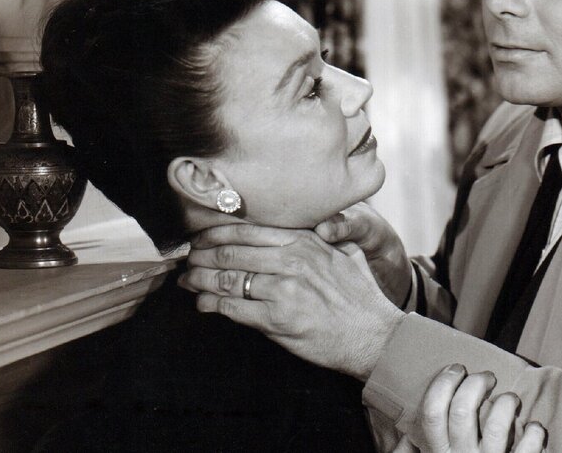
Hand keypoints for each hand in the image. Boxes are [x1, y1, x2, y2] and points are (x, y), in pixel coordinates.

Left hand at [188, 206, 411, 306]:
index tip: (202, 238)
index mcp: (305, 241)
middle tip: (188, 260)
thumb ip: (324, 236)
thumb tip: (309, 225)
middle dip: (201, 256)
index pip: (248, 231)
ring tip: (188, 282)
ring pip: (227, 279)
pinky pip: (232, 308)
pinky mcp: (277, 319)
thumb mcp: (346, 255)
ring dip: (200, 280)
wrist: (373, 335)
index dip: (216, 234)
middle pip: (231, 252)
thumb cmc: (359, 297)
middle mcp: (292, 260)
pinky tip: (202, 304)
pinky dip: (211, 306)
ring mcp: (283, 289)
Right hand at [400, 364, 545, 452]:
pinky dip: (534, 433)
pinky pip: (527, 448)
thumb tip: (406, 437)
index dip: (444, 382)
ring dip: (506, 403)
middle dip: (476, 383)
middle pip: (464, 410)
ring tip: (510, 401)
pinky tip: (532, 430)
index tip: (456, 369)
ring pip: (497, 423)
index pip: (432, 412)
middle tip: (486, 378)